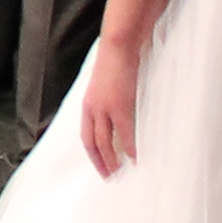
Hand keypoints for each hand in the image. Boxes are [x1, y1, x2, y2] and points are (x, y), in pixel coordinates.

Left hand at [81, 44, 144, 177]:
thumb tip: (116, 112)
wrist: (119, 45)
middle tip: (110, 177)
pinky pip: (125, 133)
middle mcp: (92, 109)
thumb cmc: (116, 61)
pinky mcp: (120, 106)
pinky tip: (135, 158)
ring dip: (113, 160)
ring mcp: (105, 108)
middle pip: (93, 143)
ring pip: (106, 142)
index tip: (100, 165)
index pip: (86, 135)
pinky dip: (129, 148)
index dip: (93, 153)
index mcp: (88, 104)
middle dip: (101, 162)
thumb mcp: (106, 84)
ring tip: (121, 173)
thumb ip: (108, 100)